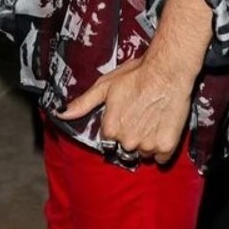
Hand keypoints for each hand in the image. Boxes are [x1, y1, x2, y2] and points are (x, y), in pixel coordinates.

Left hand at [56, 55, 192, 163]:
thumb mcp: (104, 86)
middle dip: (131, 134)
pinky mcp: (166, 146)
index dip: (117, 125)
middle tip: (140, 114)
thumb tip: (61, 113)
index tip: (126, 113)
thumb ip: (83, 104)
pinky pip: (161, 157)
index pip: (109, 137)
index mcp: (110, 129)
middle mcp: (127, 141)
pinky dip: (162, 147)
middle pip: (126, 146)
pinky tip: (163, 129)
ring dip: (147, 142)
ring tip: (153, 119)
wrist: (167, 71)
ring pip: (144, 152)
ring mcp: (148, 145)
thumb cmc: (136, 75)